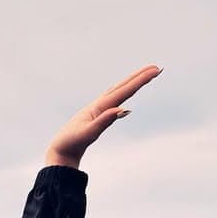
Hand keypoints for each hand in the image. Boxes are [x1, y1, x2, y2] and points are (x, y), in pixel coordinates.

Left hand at [45, 64, 161, 168]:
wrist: (60, 149)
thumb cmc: (72, 142)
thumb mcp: (88, 133)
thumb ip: (104, 121)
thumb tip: (123, 109)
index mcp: (99, 107)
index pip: (124, 91)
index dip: (140, 81)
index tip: (154, 71)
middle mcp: (99, 104)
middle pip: (122, 87)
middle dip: (139, 77)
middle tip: (156, 68)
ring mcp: (97, 108)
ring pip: (118, 90)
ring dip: (132, 81)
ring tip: (146, 74)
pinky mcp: (97, 114)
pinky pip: (114, 98)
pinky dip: (122, 91)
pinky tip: (125, 90)